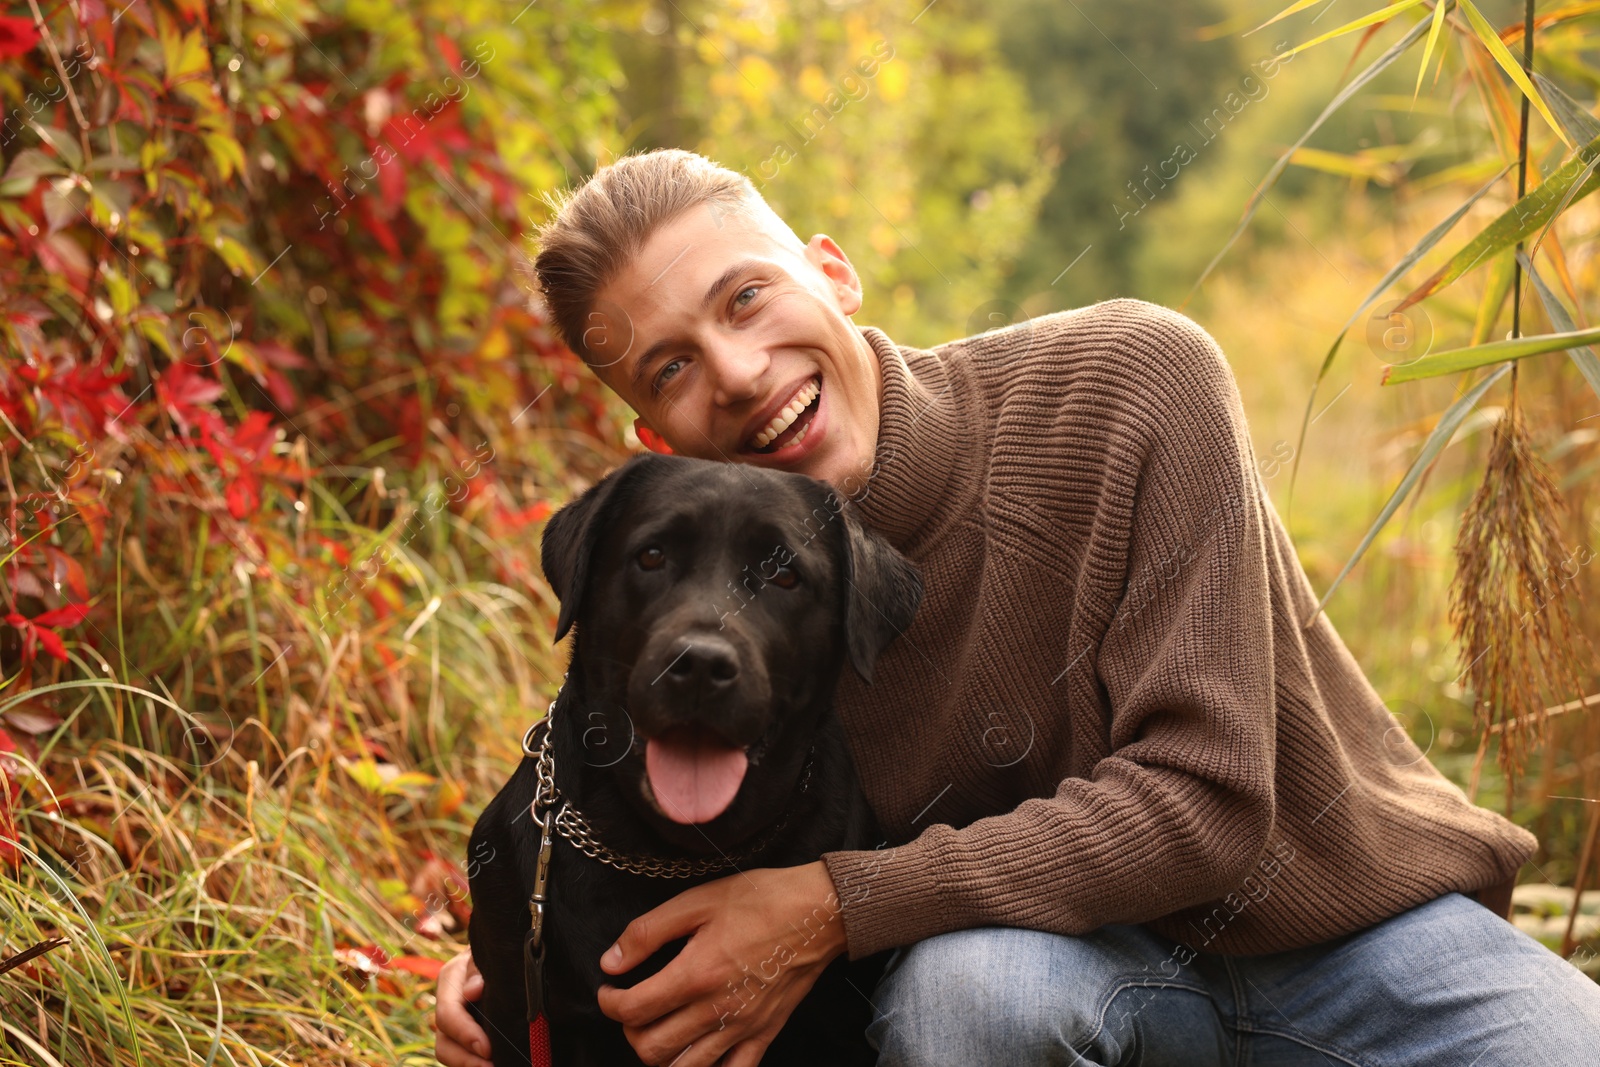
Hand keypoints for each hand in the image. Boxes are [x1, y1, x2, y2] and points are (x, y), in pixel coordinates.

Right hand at [432, 949, 494, 1066]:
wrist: (504, 952)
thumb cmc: (496, 949)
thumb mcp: (486, 953)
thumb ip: (478, 969)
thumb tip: (473, 991)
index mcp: (449, 980)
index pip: (448, 1015)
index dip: (465, 1034)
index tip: (487, 1049)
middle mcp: (447, 1004)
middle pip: (444, 1043)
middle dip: (466, 1059)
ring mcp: (454, 1023)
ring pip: (449, 1053)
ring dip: (469, 1065)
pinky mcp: (466, 1035)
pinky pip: (463, 1055)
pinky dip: (474, 1062)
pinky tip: (493, 1063)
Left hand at [596, 860, 848, 1065]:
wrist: (818, 912)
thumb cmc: (760, 899)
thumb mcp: (698, 901)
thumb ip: (648, 932)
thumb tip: (611, 962)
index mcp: (696, 974)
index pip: (633, 1010)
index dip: (609, 1003)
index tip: (608, 990)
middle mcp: (717, 1009)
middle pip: (652, 1048)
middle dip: (630, 1032)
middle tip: (633, 1008)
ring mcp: (743, 1027)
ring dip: (661, 1056)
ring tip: (659, 1030)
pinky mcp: (764, 1034)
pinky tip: (697, 1054)